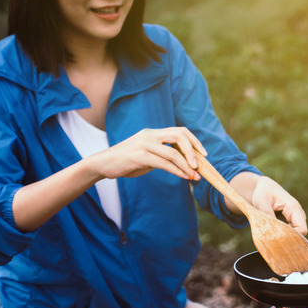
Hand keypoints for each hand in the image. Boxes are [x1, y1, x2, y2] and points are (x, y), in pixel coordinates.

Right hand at [87, 127, 206, 180]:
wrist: (103, 164)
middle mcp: (150, 135)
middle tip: (200, 166)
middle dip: (193, 151)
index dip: (194, 141)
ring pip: (173, 153)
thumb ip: (162, 155)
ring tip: (194, 176)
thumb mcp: (147, 155)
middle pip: (179, 136)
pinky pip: (164, 163)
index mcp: (153, 133)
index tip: (203, 154)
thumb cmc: (127, 161)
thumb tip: (183, 162)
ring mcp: (144, 144)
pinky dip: (177, 170)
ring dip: (187, 166)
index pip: (180, 131)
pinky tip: (183, 177)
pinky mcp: (139, 156)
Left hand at [248, 176, 307, 235]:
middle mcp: (298, 214)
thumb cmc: (264, 193)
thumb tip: (272, 232)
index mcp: (294, 208)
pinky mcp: (291, 222)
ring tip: (270, 232)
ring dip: (283, 236)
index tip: (276, 237)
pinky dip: (282, 234)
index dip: (291, 236)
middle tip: (271, 237)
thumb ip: (268, 216)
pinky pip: (290, 233)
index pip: (302, 229)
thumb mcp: (262, 202)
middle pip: (299, 234)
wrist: (266, 188)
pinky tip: (272, 231)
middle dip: (287, 238)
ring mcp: (296, 219)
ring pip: (295, 235)